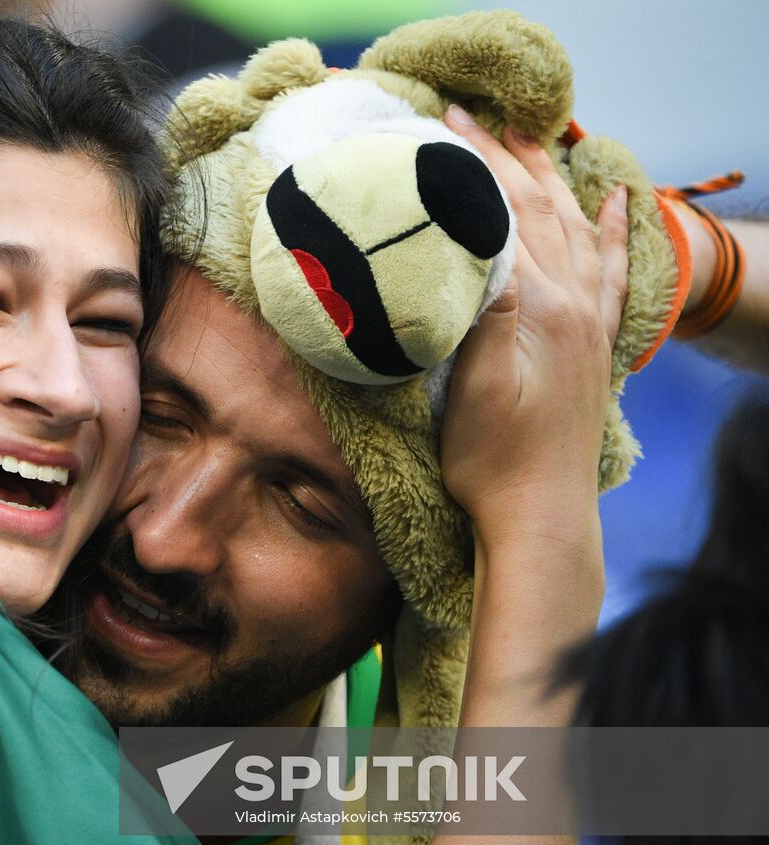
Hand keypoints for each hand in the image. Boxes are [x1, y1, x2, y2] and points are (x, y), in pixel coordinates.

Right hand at [438, 106, 629, 545]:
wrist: (538, 514)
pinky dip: (611, 229)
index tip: (441, 126)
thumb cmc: (489, 458)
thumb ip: (478, 306)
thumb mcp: (467, 381)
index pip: (501, 215)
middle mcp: (569, 303)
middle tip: (467, 119)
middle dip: (502, 157)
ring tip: (531, 138)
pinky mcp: (592, 344)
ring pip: (572, 228)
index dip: (471, 166)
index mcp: (534, 306)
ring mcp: (586, 323)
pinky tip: (614, 202)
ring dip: (551, 178)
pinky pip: (608, 270)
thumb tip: (473, 242)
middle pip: (537, 210)